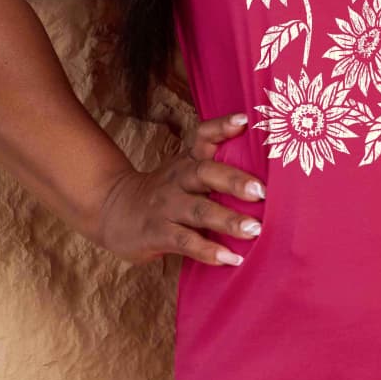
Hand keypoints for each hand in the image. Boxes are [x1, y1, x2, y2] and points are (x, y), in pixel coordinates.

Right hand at [94, 112, 262, 267]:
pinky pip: (185, 241)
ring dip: (228, 220)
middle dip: (234, 181)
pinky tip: (230, 259)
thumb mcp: (184, 171)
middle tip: (262, 192)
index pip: (204, 136)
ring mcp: (167, 206)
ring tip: (254, 230)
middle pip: (206, 173)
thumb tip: (268, 173)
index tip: (245, 121)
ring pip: (199, 210)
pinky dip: (208, 250)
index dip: (223, 126)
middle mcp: (178, 179)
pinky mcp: (157, 233)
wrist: (112, 211)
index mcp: (188, 161)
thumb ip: (216, 168)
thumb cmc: (165, 192)